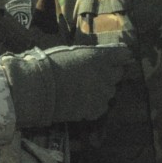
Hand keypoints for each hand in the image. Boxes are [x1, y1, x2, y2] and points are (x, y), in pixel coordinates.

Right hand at [0, 44, 131, 127]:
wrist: (38, 89)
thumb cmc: (51, 63)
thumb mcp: (73, 51)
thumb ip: (93, 54)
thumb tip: (107, 54)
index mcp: (100, 57)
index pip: (122, 54)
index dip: (121, 55)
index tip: (121, 56)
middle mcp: (106, 75)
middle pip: (118, 73)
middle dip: (110, 72)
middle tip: (94, 73)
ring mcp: (103, 95)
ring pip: (110, 91)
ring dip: (102, 88)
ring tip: (85, 88)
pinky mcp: (96, 111)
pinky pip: (102, 106)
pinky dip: (95, 104)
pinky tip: (81, 100)